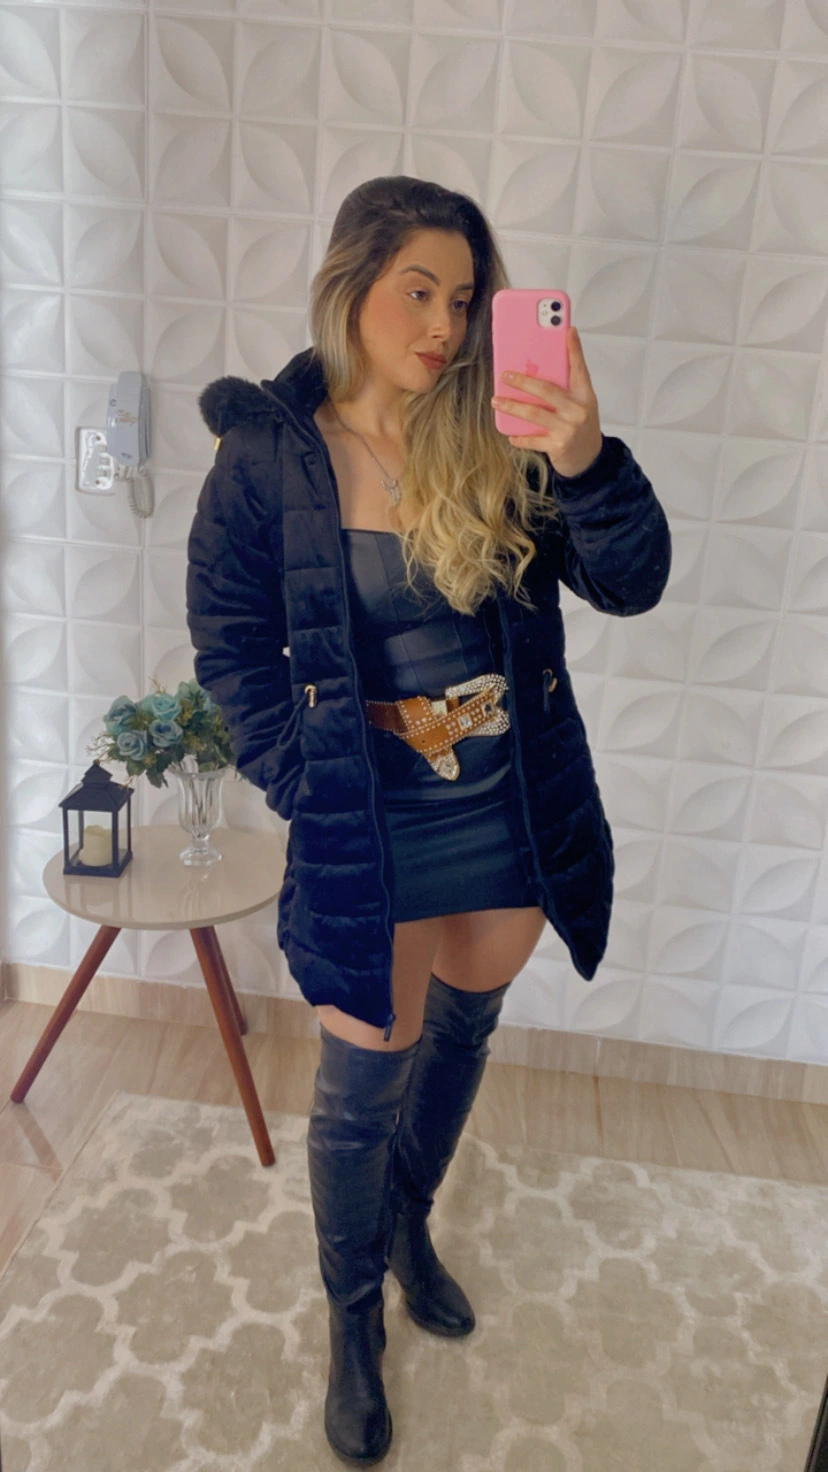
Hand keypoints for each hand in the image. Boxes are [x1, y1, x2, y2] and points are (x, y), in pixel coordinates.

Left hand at [491, 326, 602, 477]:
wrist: (589, 458)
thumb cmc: (579, 425)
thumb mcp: (579, 403)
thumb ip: (565, 386)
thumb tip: (541, 365)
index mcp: (585, 395)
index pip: (580, 368)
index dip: (574, 349)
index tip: (567, 330)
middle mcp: (578, 410)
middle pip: (547, 390)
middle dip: (523, 381)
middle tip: (505, 375)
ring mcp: (568, 429)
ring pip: (534, 414)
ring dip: (512, 406)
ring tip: (496, 401)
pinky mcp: (558, 446)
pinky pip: (532, 440)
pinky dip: (519, 437)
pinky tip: (509, 434)